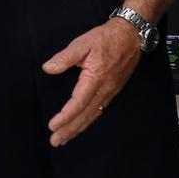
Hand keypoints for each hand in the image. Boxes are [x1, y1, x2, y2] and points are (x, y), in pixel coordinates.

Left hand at [43, 19, 140, 145]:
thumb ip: (65, 57)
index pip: (78, 102)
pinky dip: (88, 121)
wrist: (130, 36)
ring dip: (78, 128)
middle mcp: (104, 89)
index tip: (53, 125)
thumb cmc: (106, 39)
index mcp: (95, 78)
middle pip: (85, 114)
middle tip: (56, 141)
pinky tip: (80, 126)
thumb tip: (48, 68)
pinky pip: (99, 110)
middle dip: (70, 129)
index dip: (66, 116)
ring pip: (93, 115)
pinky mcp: (112, 91)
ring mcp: (110, 91)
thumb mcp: (82, 43)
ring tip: (64, 139)